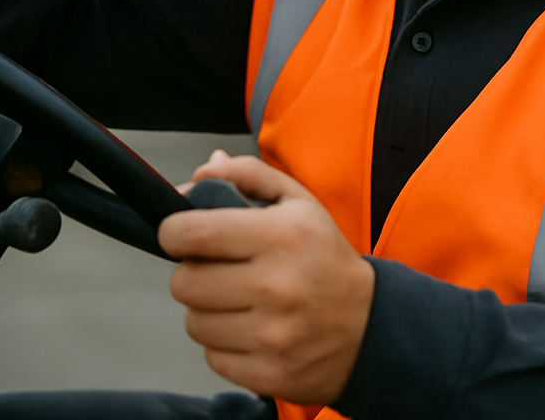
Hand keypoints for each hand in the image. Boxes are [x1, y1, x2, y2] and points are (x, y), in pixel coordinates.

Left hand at [160, 151, 374, 404]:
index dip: (173, 232)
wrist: (370, 325)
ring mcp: (272, 336)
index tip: (181, 234)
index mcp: (280, 235)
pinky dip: (224, 344)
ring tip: (240, 302)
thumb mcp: (298, 201)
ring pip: (193, 323)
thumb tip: (201, 171)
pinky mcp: (268, 374)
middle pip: (183, 283)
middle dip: (193, 273)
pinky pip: (211, 357)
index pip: (192, 233)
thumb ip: (247, 175)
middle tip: (220, 270)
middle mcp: (275, 286)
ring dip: (208, 311)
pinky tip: (252, 330)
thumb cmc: (325, 257)